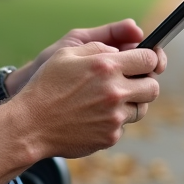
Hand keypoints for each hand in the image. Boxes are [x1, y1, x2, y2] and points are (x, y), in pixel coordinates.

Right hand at [8, 42, 161, 158]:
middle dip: (145, 82)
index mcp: (106, 66)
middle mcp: (115, 91)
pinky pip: (123, 126)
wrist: (31, 124)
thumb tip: (122, 51)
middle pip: (153, 87)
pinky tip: (93, 116)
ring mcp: (114, 117)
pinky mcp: (110, 136)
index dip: (150, 59)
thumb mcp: (67, 53)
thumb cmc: (46, 85)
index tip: (145, 62)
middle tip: (130, 82)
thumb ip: (99, 47)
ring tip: (108, 100)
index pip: (149, 60)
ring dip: (131, 103)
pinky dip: (113, 121)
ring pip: (141, 108)